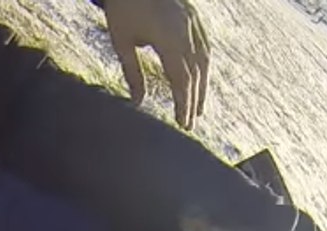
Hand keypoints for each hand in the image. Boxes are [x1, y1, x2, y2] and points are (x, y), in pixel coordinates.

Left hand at [105, 0, 210, 129]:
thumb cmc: (122, 8)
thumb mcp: (122, 42)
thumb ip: (132, 73)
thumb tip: (138, 103)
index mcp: (169, 40)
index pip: (182, 79)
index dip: (183, 103)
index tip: (182, 123)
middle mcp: (186, 31)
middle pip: (196, 72)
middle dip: (194, 99)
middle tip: (190, 123)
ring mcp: (193, 22)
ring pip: (204, 59)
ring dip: (202, 84)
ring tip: (198, 106)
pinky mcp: (193, 15)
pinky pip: (204, 44)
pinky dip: (204, 64)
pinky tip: (200, 76)